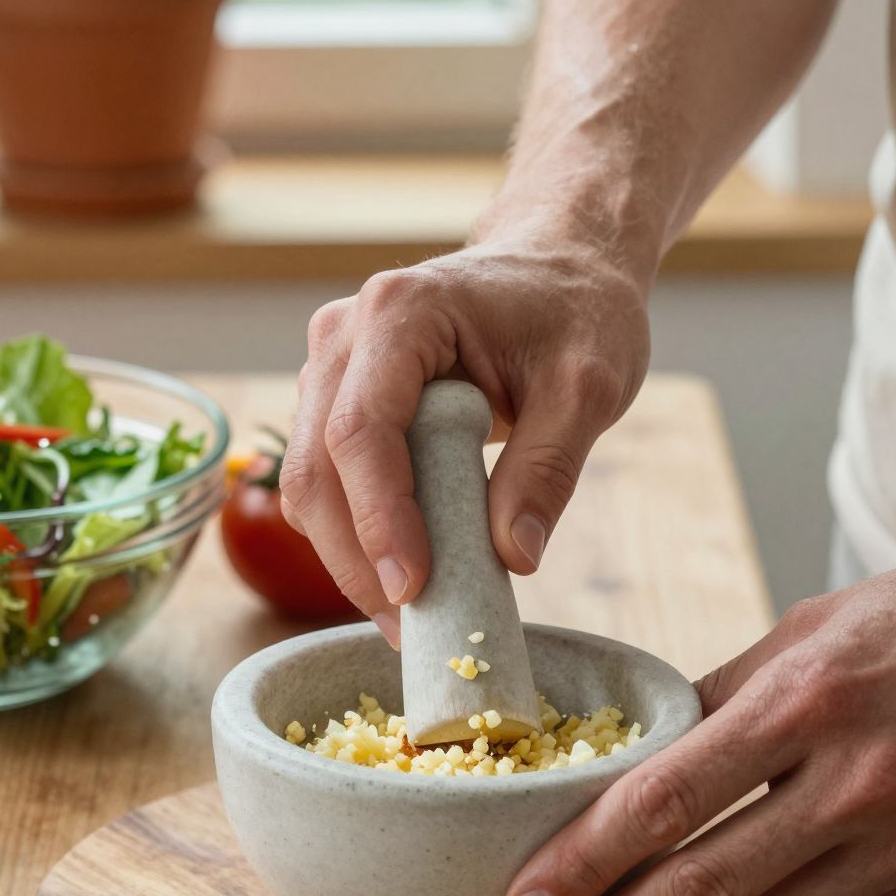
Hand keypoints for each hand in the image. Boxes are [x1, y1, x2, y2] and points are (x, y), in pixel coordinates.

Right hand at [282, 238, 649, 638]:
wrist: (556, 266)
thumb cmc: (574, 312)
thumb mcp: (588, 385)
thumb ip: (549, 468)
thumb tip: (513, 557)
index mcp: (400, 313)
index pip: (361, 430)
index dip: (378, 517)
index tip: (410, 588)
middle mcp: (343, 335)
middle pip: (314, 466)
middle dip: (354, 557)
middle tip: (407, 629)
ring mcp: (329, 367)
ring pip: (307, 482)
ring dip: (347, 556)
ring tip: (409, 617)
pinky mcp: (333, 401)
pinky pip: (324, 482)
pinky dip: (353, 536)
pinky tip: (401, 578)